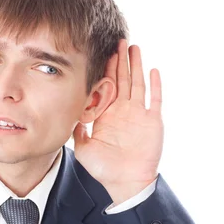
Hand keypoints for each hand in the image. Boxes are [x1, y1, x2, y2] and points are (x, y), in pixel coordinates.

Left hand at [72, 39, 163, 198]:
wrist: (125, 183)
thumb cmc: (105, 170)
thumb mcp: (83, 149)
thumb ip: (77, 130)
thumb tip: (69, 114)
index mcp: (107, 115)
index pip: (106, 86)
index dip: (104, 70)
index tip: (101, 52)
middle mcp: (123, 111)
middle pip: (122, 79)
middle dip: (120, 60)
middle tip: (118, 40)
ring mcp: (138, 115)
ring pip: (138, 84)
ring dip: (136, 66)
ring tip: (133, 47)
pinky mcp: (152, 121)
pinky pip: (155, 100)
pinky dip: (155, 85)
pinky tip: (153, 70)